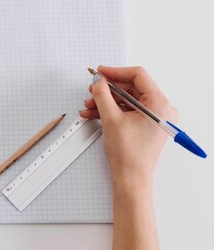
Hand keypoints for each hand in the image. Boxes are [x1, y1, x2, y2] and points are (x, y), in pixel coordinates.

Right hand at [79, 66, 177, 193]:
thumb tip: (98, 81)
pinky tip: (93, 114)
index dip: (115, 72)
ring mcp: (154, 117)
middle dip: (107, 90)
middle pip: (131, 87)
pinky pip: (127, 110)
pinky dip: (110, 110)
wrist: (130, 178)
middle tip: (92, 90)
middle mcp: (160, 109)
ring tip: (89, 106)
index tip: (100, 72)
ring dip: (106, 101)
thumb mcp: (111, 118)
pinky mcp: (146, 124)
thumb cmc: (128, 154)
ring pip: (126, 99)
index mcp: (159, 104)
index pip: (138, 76)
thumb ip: (103, 95)